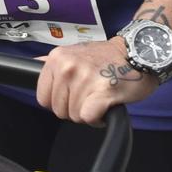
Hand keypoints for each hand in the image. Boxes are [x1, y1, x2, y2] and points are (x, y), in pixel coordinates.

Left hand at [36, 37, 156, 124]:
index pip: (43, 98)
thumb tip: (33, 64)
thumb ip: (54, 62)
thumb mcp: (74, 53)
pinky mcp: (102, 92)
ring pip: (75, 116)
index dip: (59, 102)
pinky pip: (88, 117)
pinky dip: (98, 119)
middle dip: (75, 108)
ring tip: (100, 97)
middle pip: (59, 110)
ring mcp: (84, 78)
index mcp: (57, 58)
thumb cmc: (106, 58)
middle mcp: (68, 66)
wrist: (138, 53)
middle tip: (91, 94)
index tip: (74, 94)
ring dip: (89, 113)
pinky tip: (106, 106)